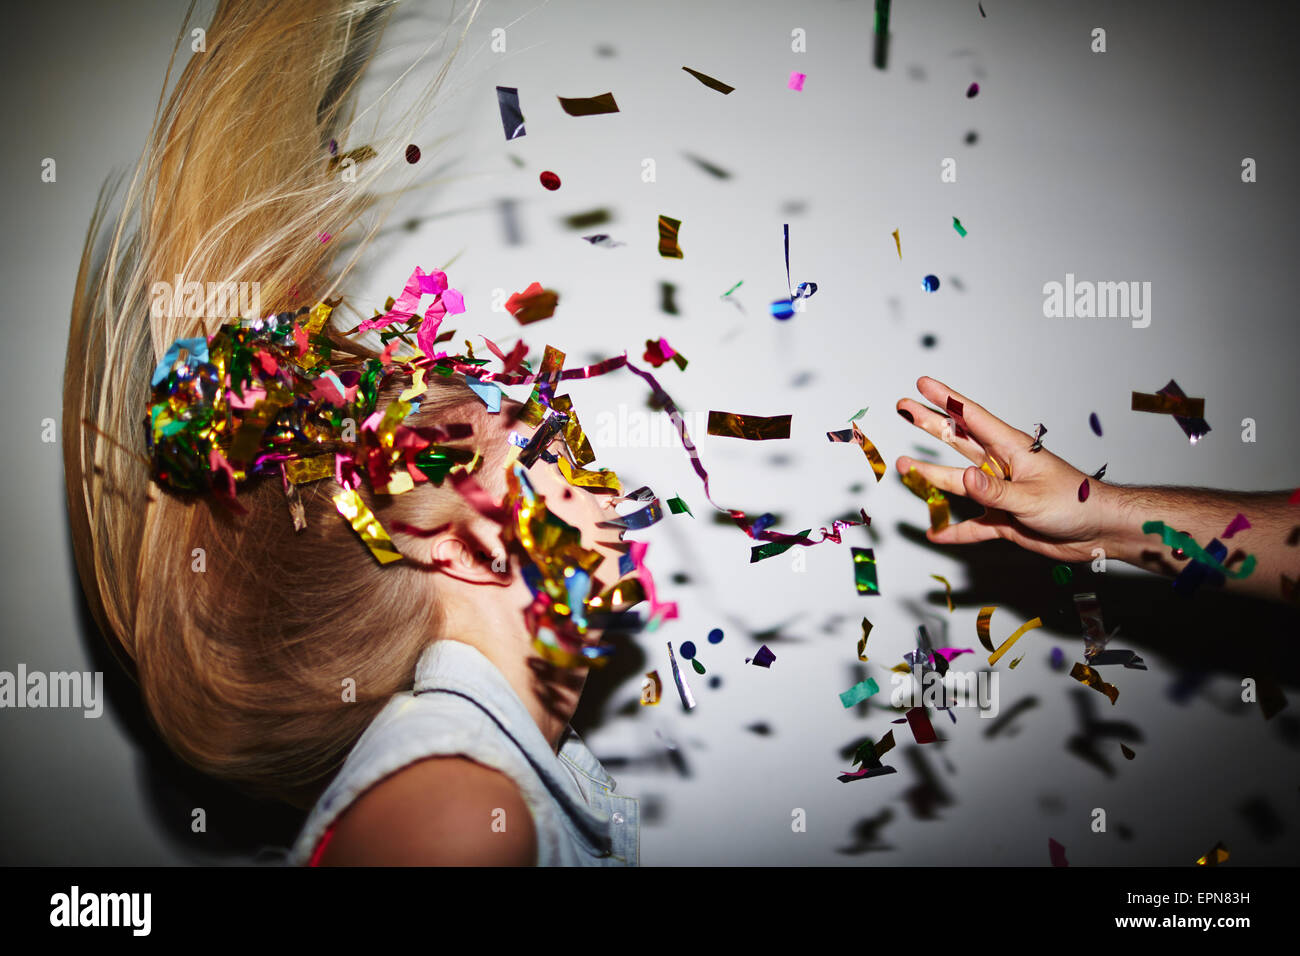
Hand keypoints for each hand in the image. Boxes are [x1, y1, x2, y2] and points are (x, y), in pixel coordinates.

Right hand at [895, 376, 1118, 563]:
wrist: (1100, 531)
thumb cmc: (1078, 503)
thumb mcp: (1032, 496)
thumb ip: (995, 491)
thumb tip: (965, 478)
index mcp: (1011, 449)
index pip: (972, 418)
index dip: (946, 399)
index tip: (922, 384)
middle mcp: (1002, 467)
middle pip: (958, 441)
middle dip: (930, 424)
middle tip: (904, 408)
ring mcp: (1000, 493)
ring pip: (959, 482)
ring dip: (931, 476)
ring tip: (905, 468)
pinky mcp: (1004, 520)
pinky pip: (973, 525)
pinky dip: (955, 530)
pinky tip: (936, 532)